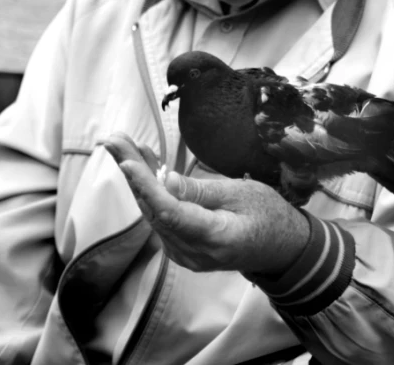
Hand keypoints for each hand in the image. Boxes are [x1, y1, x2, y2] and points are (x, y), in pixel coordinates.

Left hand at [103, 132, 310, 275]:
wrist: (281, 248)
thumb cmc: (267, 214)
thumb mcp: (241, 193)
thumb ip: (201, 192)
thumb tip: (166, 181)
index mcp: (213, 237)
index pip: (170, 211)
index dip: (146, 186)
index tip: (126, 162)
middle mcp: (191, 252)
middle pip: (153, 209)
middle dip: (131, 172)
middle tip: (112, 139)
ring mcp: (184, 253)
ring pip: (152, 212)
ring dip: (136, 178)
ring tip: (120, 144)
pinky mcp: (182, 247)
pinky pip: (160, 216)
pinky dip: (149, 190)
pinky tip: (141, 165)